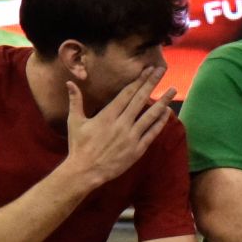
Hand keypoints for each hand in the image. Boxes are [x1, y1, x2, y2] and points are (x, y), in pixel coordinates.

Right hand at [65, 65, 175, 187]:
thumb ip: (75, 101)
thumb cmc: (79, 146)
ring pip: (150, 115)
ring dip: (162, 101)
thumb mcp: (74, 121)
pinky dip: (160, 122)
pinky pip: (152, 133)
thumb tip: (69, 83)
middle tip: (161, 70)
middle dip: (152, 83)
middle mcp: (122, 123)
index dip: (139, 80)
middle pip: (140, 99)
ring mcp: (131, 137)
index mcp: (108, 115)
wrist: (85, 171)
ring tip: (172, 89)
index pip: (127, 93)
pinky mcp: (137, 149)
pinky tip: (167, 112)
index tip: (148, 70)